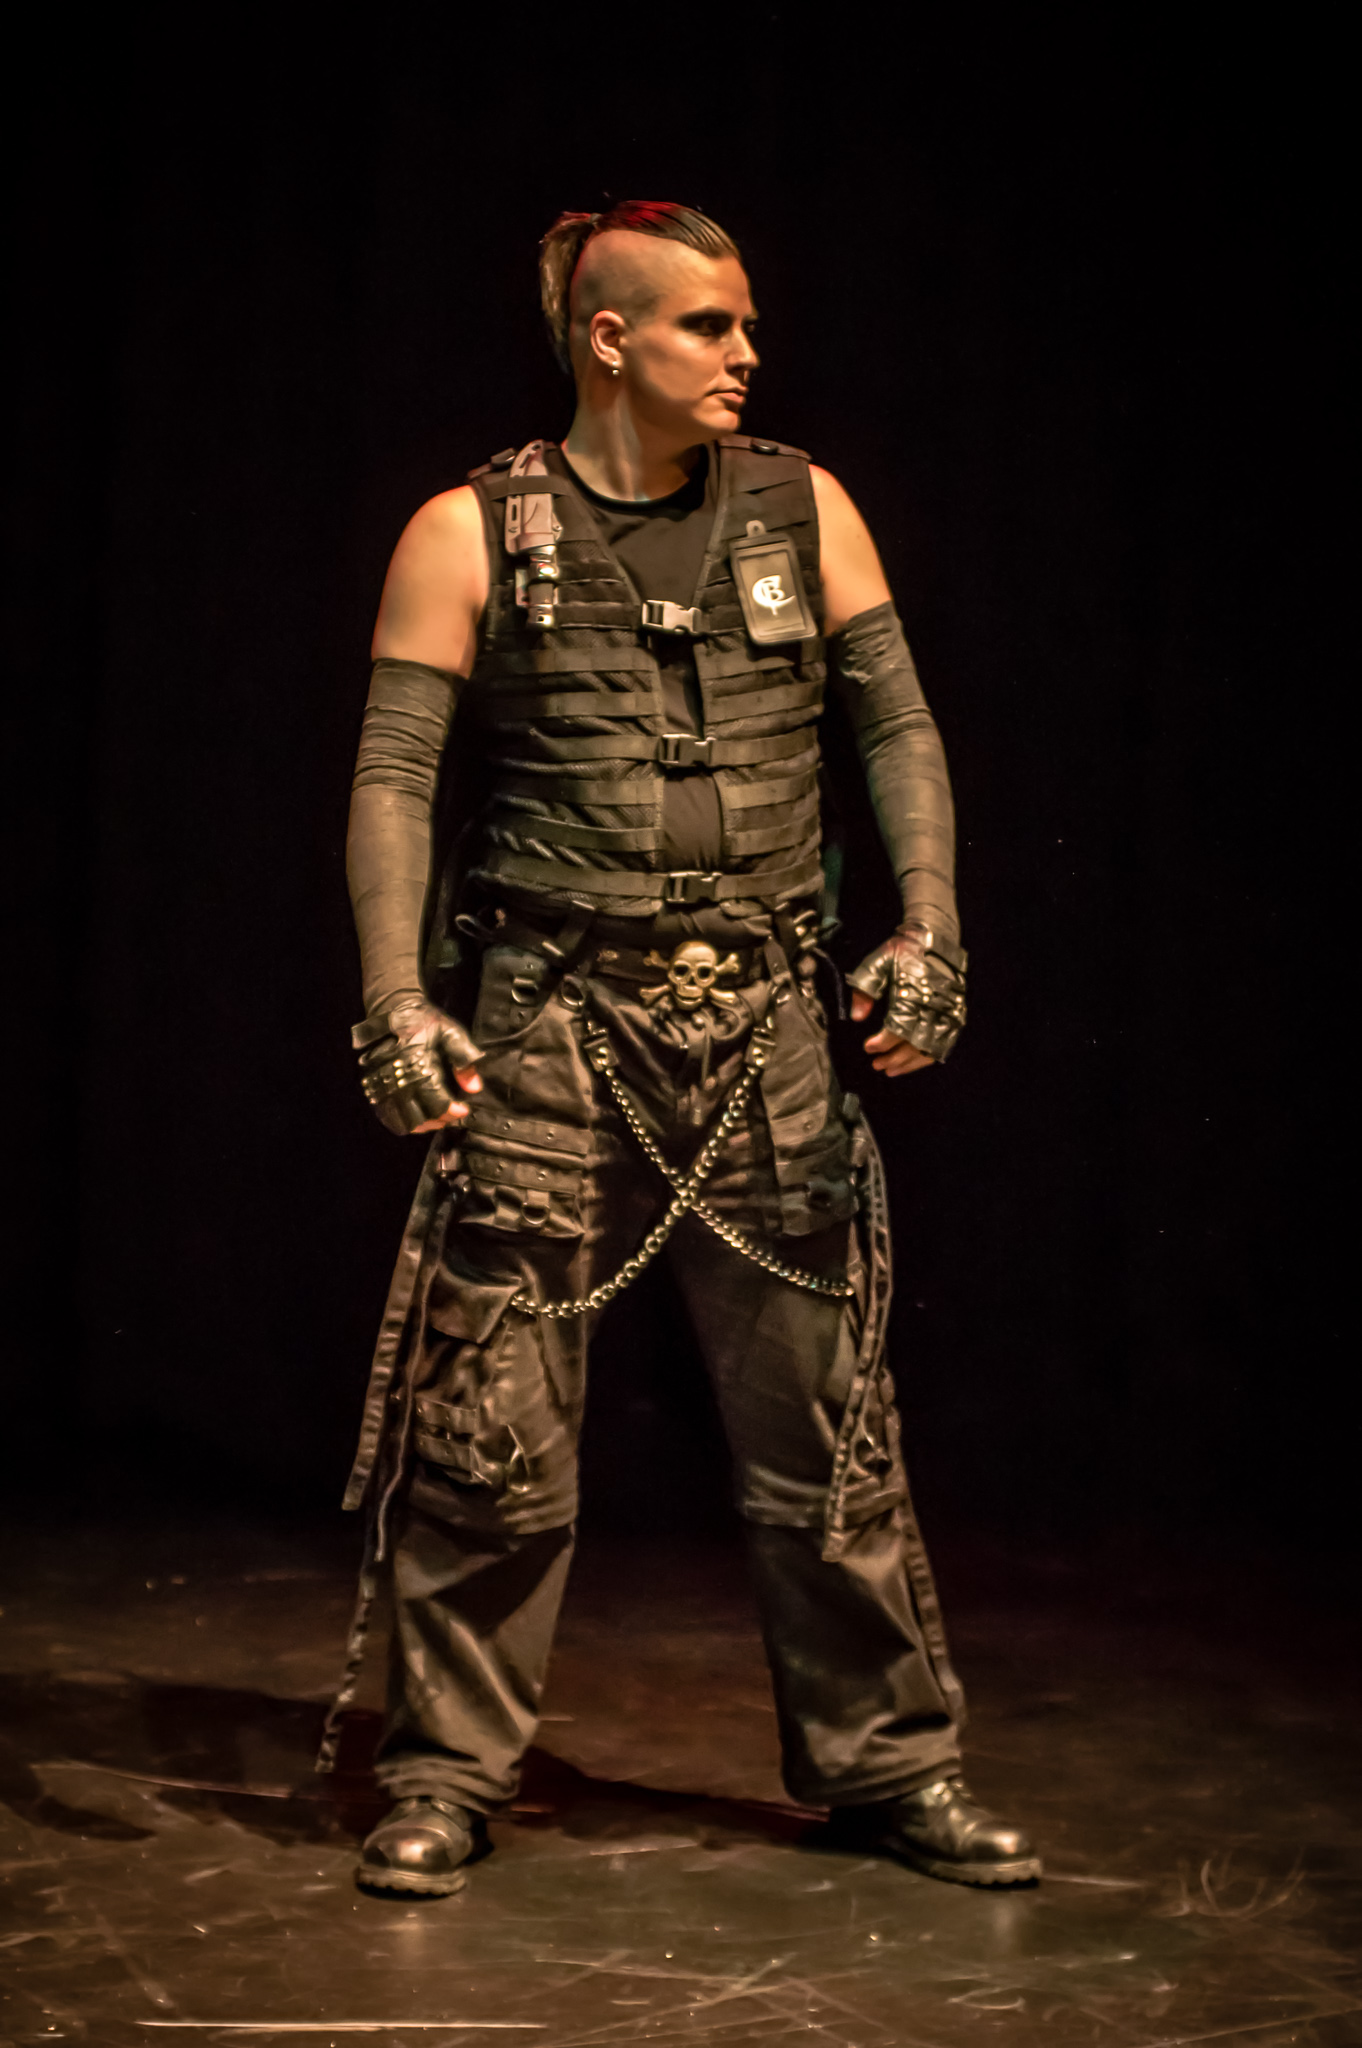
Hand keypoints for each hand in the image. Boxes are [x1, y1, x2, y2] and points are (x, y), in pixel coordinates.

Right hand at [353, 998, 482, 1136]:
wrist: (392, 1007)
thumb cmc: (423, 1020)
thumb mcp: (450, 1032)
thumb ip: (464, 1059)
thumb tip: (474, 1088)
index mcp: (418, 1065)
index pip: (436, 1102)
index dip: (452, 1111)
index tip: (463, 1109)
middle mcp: (399, 1078)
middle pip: (419, 1116)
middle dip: (439, 1121)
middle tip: (451, 1116)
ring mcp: (383, 1084)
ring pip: (402, 1120)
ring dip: (421, 1125)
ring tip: (436, 1119)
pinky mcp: (374, 1086)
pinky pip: (386, 1115)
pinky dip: (402, 1122)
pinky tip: (416, 1118)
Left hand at [845, 921, 966, 1068]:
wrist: (935, 938)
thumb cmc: (903, 951)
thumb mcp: (877, 964)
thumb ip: (865, 991)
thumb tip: (857, 1018)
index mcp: (912, 994)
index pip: (896, 1029)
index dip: (881, 1043)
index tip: (867, 1047)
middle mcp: (932, 1007)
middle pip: (914, 1044)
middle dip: (893, 1058)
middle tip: (876, 1065)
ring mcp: (947, 1012)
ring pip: (929, 1048)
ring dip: (909, 1063)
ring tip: (890, 1070)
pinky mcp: (955, 1014)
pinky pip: (943, 1043)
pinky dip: (927, 1056)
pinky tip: (913, 1062)